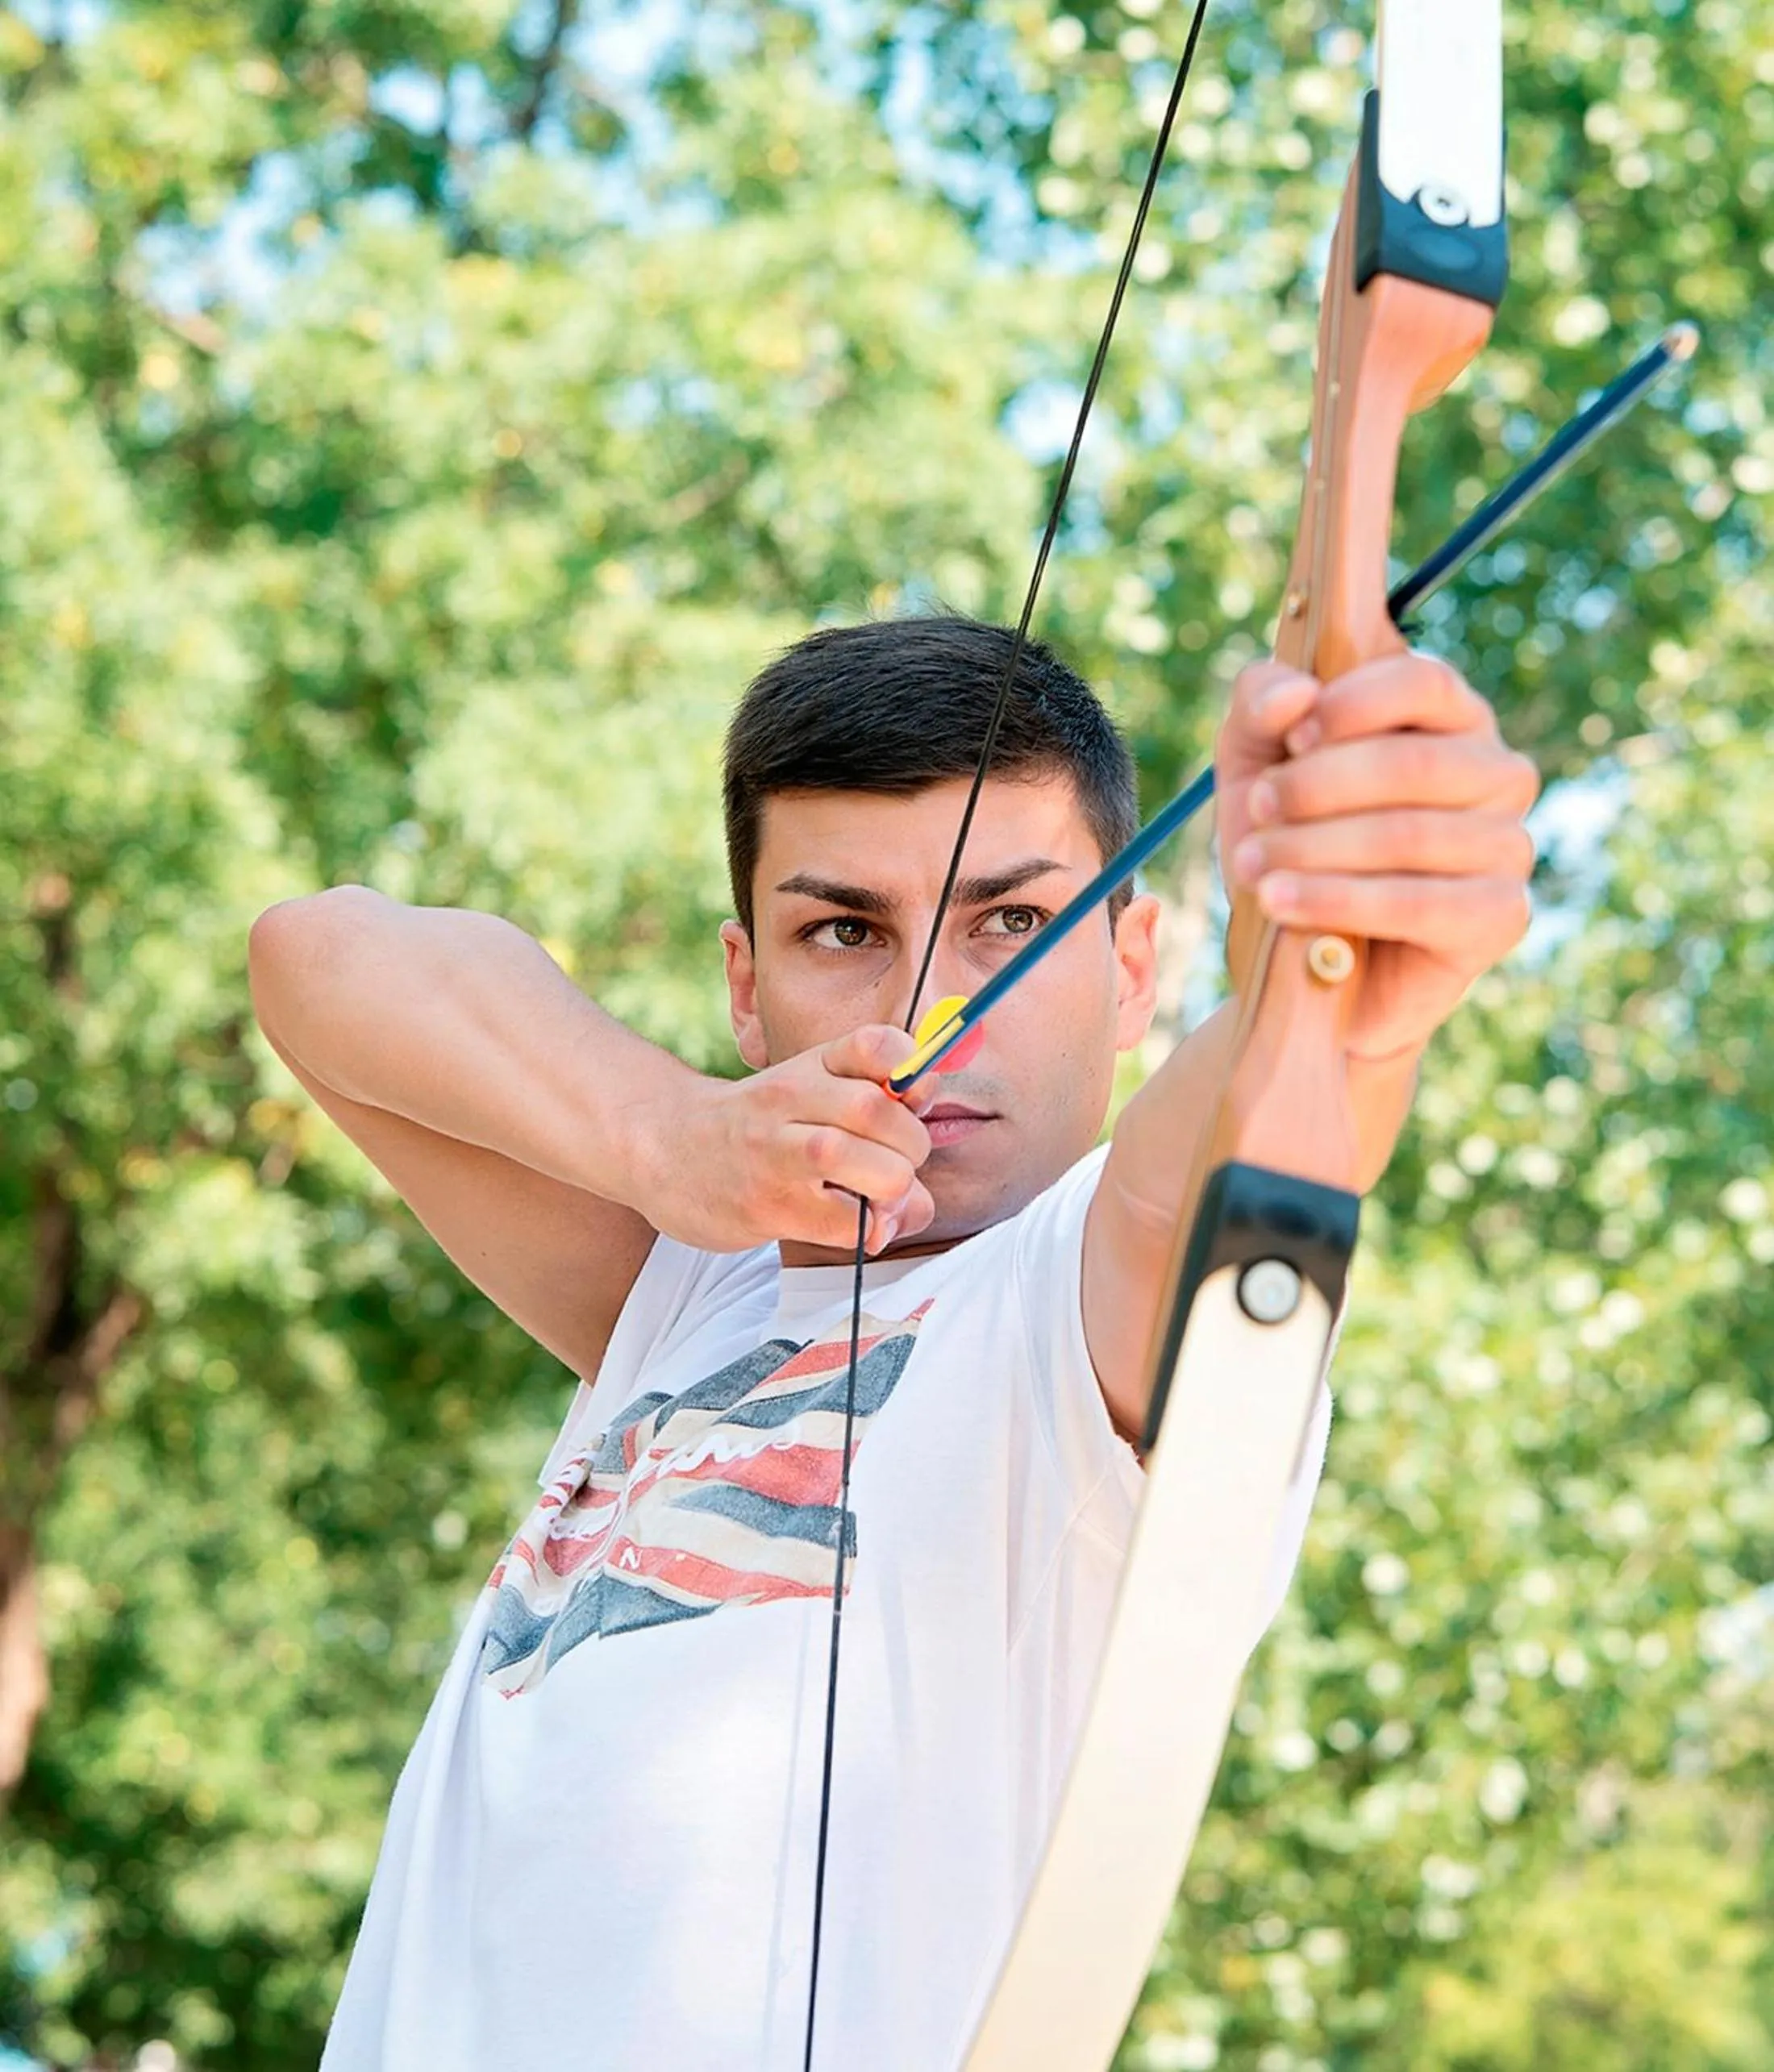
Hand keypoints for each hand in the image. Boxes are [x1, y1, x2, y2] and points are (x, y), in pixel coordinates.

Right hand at [647, 1026, 935, 1254]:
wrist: (661, 1148)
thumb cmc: (752, 1125)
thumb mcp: (803, 1088)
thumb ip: (871, 1093)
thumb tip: (932, 1101)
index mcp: (810, 1065)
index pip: (878, 1045)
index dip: (913, 1070)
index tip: (910, 1098)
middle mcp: (792, 1101)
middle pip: (883, 1111)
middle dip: (912, 1146)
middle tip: (895, 1163)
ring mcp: (778, 1155)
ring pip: (872, 1166)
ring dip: (895, 1187)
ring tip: (877, 1196)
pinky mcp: (768, 1207)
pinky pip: (850, 1223)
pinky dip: (872, 1229)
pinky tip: (859, 1226)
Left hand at [1216, 653, 1539, 1061]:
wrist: (1305, 958)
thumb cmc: (1291, 840)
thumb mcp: (1254, 763)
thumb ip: (1261, 706)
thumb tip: (1296, 694)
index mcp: (1449, 718)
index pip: (1425, 683)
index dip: (1354, 705)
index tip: (1292, 737)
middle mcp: (1496, 774)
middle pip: (1415, 762)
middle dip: (1318, 787)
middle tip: (1258, 810)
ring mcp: (1508, 845)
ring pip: (1412, 835)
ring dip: (1315, 849)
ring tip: (1252, 866)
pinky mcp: (1500, 916)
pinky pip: (1421, 905)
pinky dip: (1340, 902)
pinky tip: (1282, 905)